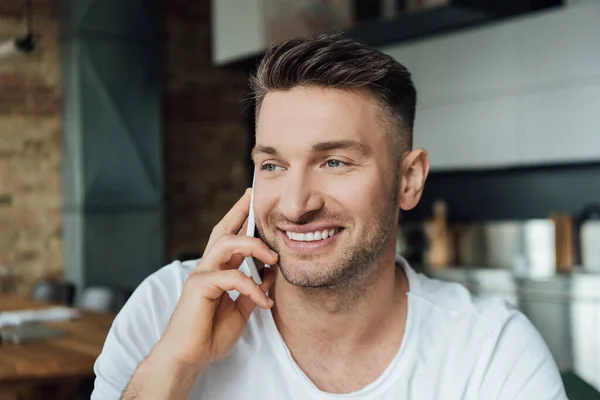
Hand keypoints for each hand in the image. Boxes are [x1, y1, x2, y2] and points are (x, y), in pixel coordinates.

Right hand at [152, 188, 277, 370]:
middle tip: (254, 198)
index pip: (228, 237)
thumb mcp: (241, 309)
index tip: (252, 202)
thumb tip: (271, 273)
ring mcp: (201, 274)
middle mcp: (207, 267)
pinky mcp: (199, 286)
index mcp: (217, 270)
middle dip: (239, 212)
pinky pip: (231, 277)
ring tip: (274, 258)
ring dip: (253, 245)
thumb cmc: (210, 333)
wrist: (188, 357)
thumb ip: (254, 289)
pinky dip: (251, 285)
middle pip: (223, 230)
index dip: (239, 218)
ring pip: (225, 244)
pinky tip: (263, 300)